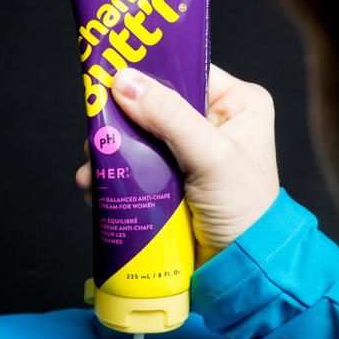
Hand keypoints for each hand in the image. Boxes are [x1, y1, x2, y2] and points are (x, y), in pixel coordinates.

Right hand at [75, 64, 279, 266]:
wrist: (241, 265)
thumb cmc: (246, 211)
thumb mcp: (211, 156)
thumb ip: (170, 117)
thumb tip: (126, 81)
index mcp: (238, 104)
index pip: (187, 73)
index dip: (149, 73)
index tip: (110, 76)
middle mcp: (214, 122)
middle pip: (155, 104)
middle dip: (122, 119)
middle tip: (96, 132)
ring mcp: (190, 151)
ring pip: (140, 135)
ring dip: (112, 150)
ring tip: (92, 167)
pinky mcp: (173, 178)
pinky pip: (136, 164)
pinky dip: (115, 173)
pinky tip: (96, 184)